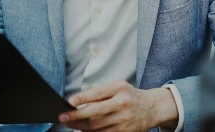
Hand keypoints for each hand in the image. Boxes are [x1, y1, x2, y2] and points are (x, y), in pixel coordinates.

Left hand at [58, 80, 178, 131]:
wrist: (151, 108)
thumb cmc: (129, 95)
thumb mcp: (117, 86)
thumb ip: (99, 92)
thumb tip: (77, 102)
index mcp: (119, 89)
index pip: (97, 93)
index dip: (82, 98)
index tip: (69, 102)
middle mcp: (122, 104)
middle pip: (95, 113)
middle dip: (76, 117)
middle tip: (63, 117)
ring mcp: (124, 121)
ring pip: (96, 127)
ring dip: (79, 126)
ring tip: (69, 123)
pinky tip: (82, 129)